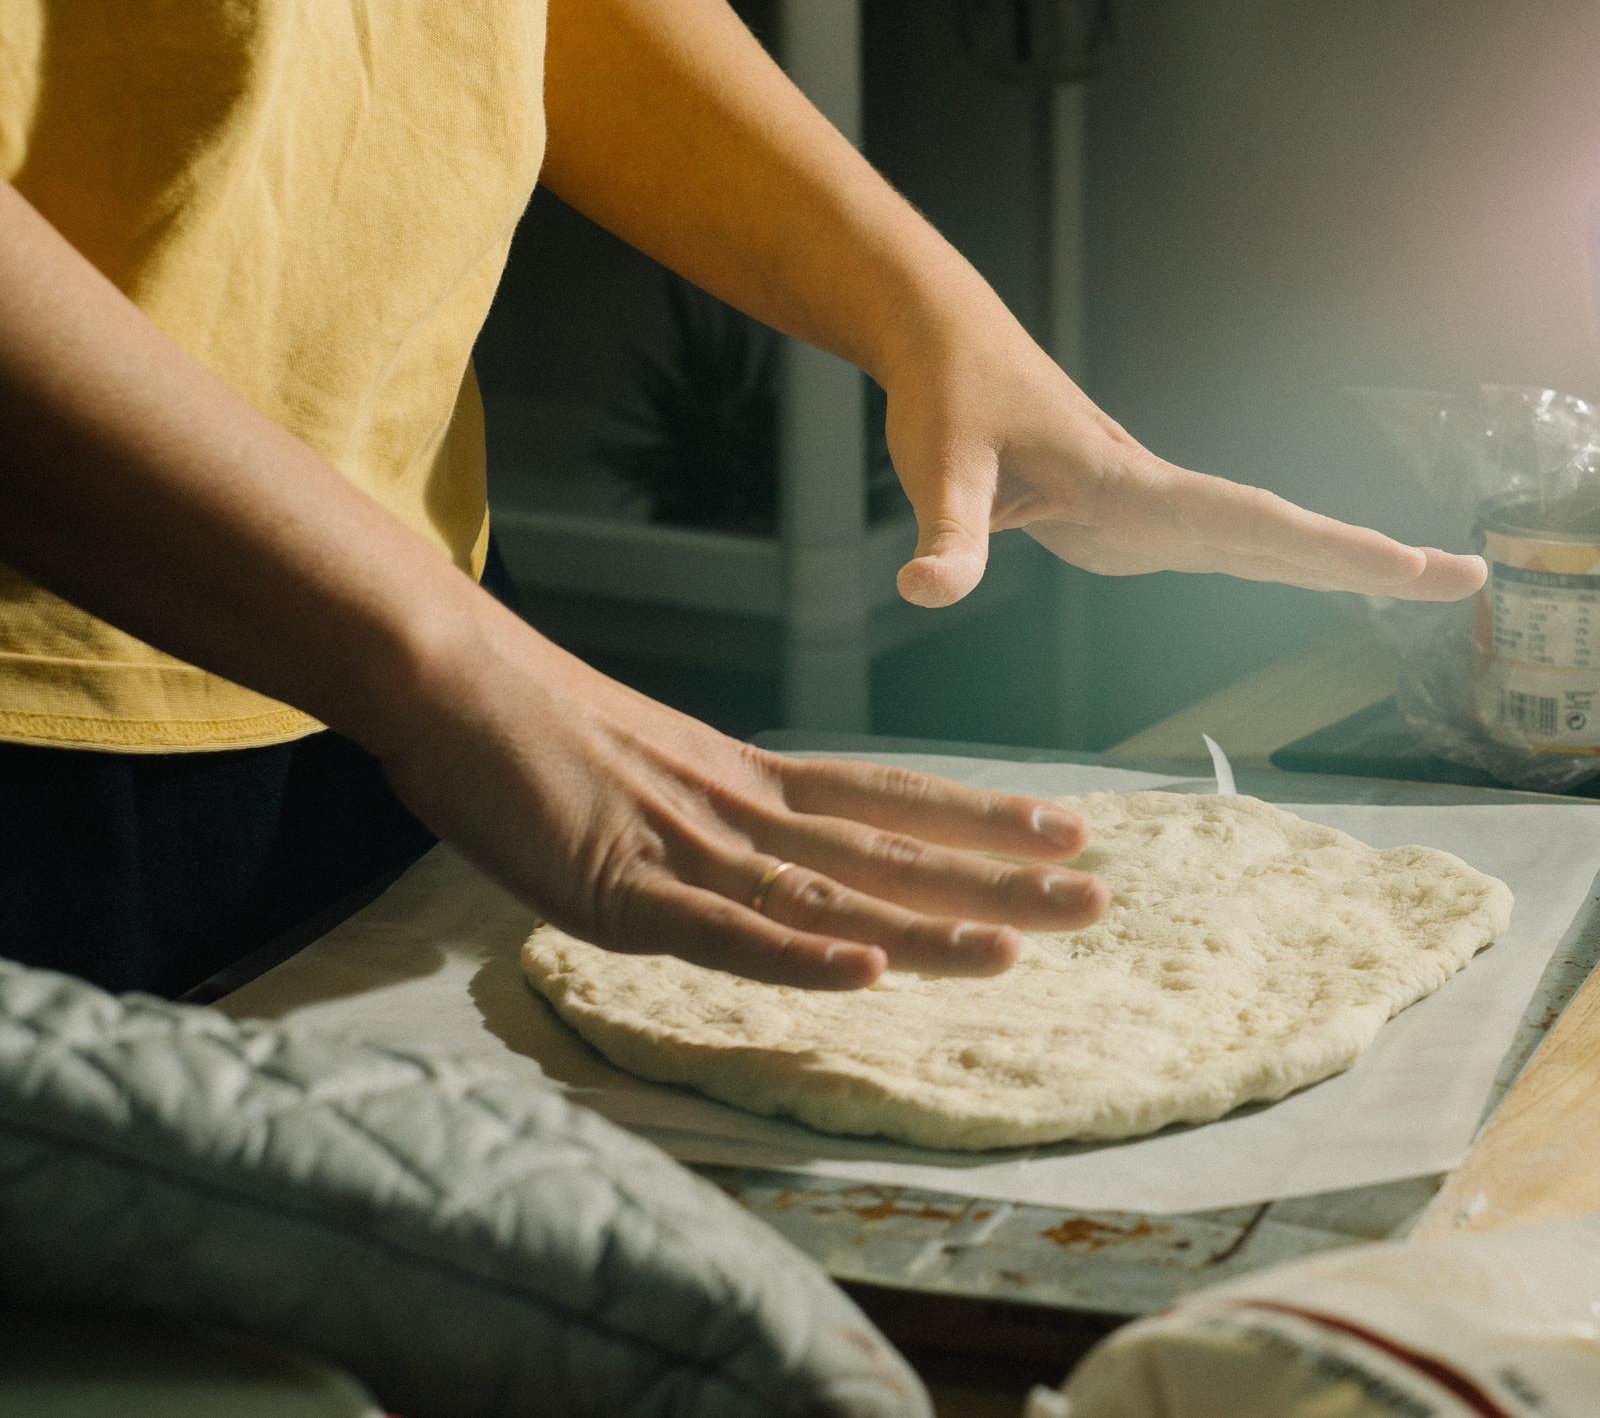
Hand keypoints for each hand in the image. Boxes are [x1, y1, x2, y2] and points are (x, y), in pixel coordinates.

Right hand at [372, 606, 1108, 990]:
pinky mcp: (623, 891)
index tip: (1071, 828)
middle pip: (891, 850)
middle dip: (997, 878)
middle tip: (1097, 895)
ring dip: (926, 925)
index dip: (985, 817)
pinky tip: (866, 974)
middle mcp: (744, 811)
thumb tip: (771, 869)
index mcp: (754, 782)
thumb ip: (719, 827)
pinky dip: (797, 957)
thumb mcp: (653, 778)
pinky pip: (724, 934)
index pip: (895, 800)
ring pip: (830, 896)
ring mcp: (689, 851)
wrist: (446, 680)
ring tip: (1016, 946)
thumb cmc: (539, 730)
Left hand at [882, 308, 1485, 609]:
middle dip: (1376, 561)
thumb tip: (925, 591)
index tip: (1408, 565)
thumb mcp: (939, 465)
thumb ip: (946, 536)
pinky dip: (1293, 564)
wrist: (946, 339)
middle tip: (1467, 581)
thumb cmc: (946, 396)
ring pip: (1268, 539)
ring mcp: (1157, 510)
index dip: (1332, 551)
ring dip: (1347, 563)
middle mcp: (1160, 498)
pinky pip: (1233, 546)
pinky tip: (1328, 581)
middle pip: (1286, 534)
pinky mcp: (1138, 521)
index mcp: (1132, 486)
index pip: (1250, 524)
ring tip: (1434, 582)